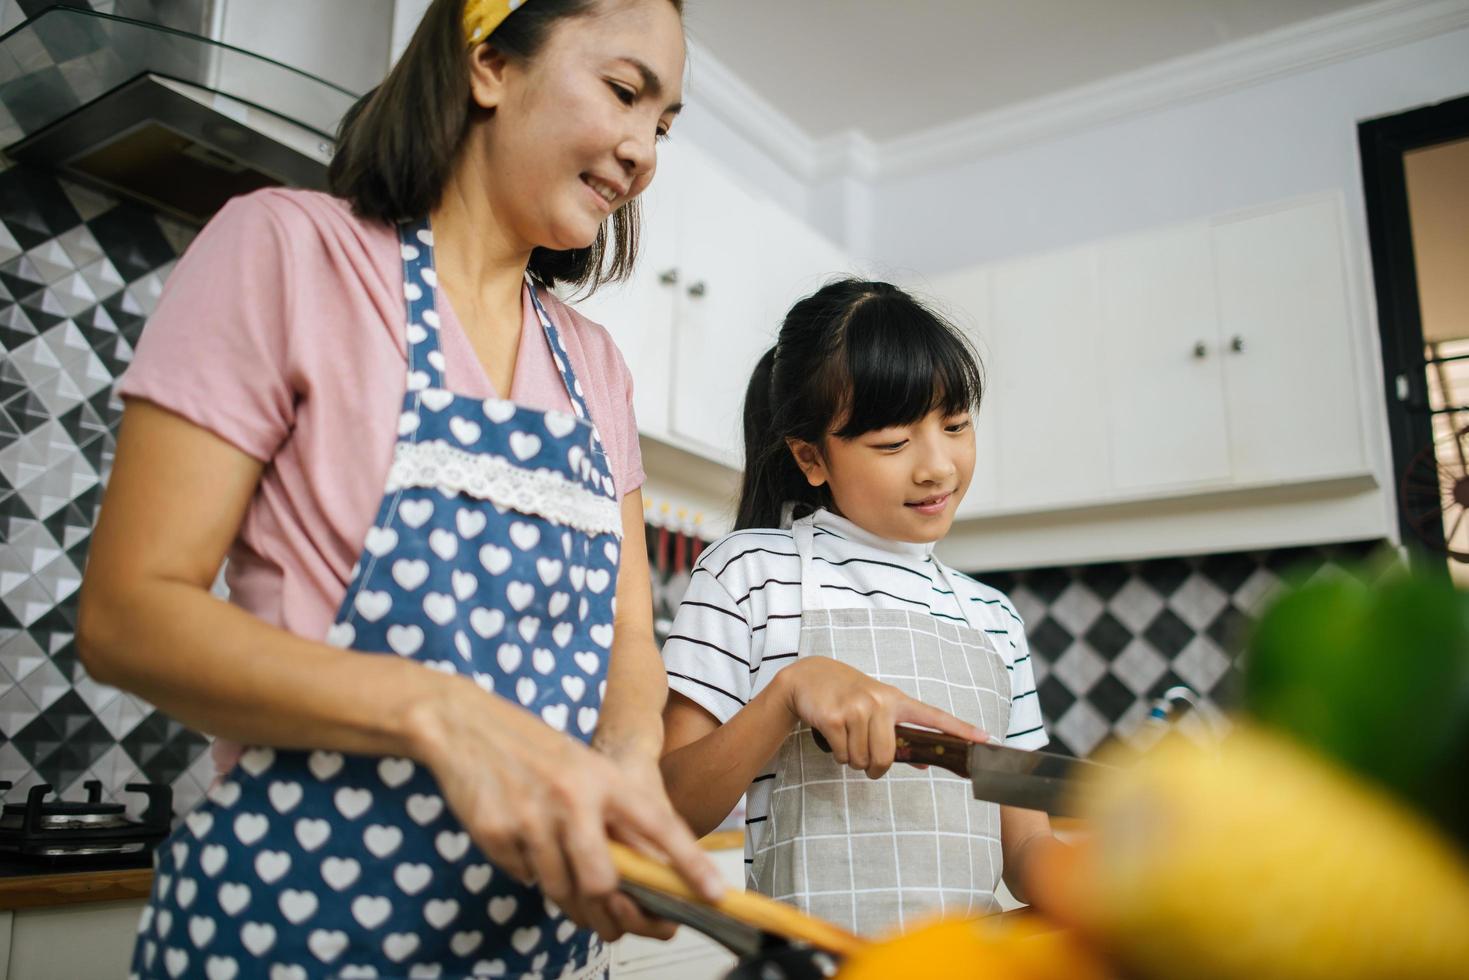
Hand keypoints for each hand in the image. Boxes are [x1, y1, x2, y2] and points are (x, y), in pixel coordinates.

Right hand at [410, 677, 723, 940]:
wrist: (465, 724)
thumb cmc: (534, 750)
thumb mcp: (586, 769)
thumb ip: (616, 815)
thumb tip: (649, 871)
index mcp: (603, 778)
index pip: (657, 825)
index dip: (688, 863)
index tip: (714, 894)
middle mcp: (572, 796)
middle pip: (602, 882)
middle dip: (605, 907)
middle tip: (609, 919)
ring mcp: (530, 816)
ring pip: (560, 889)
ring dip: (564, 894)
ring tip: (558, 868)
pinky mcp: (494, 832)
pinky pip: (522, 877)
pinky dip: (527, 870)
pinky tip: (522, 838)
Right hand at [777, 657, 986, 778]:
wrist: (808, 678)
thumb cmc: (848, 695)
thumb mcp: (877, 708)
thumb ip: (901, 734)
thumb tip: (925, 762)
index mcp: (896, 700)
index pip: (933, 717)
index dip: (960, 730)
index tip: (984, 740)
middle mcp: (879, 702)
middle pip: (887, 757)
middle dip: (874, 768)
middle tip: (865, 761)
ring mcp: (856, 708)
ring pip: (862, 760)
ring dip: (853, 760)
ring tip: (846, 739)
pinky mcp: (833, 717)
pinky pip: (843, 756)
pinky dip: (838, 755)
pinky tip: (833, 735)